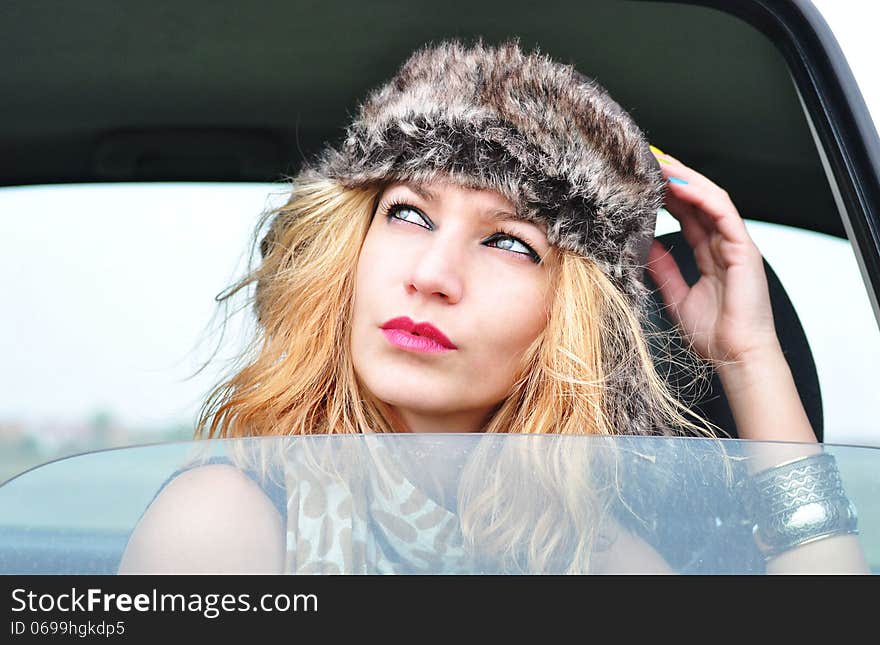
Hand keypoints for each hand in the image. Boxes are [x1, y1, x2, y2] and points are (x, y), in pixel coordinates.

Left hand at [645, 148, 779, 364]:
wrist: (736, 357)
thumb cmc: (713, 336)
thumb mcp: (675, 295)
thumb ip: (661, 268)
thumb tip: (643, 245)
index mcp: (710, 255)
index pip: (688, 215)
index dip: (667, 196)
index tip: (644, 182)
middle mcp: (724, 245)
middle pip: (699, 200)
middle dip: (675, 178)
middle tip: (648, 160)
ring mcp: (736, 244)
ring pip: (711, 198)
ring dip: (685, 179)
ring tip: (660, 164)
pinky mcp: (744, 248)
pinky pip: (722, 212)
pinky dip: (700, 195)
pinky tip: (677, 186)